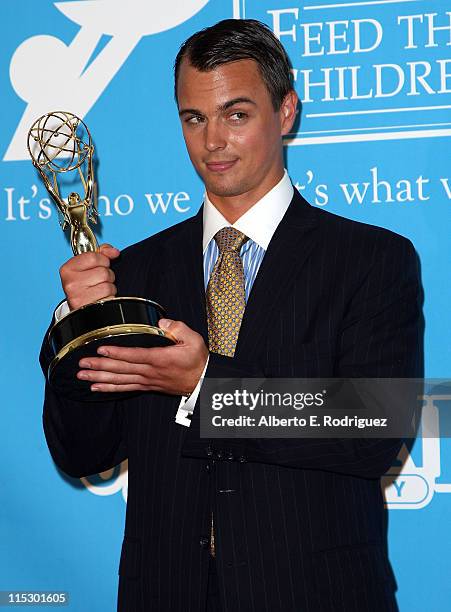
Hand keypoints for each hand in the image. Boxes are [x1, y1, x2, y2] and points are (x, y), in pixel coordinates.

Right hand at [59, 243, 119, 309]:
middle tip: (99, 280)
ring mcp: (78, 297)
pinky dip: (110, 297)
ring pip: (108, 286)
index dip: (102, 260)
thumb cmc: (84, 285)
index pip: (93, 257)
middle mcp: (71, 283)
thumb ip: (101, 253)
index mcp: (68, 269)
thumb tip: (114, 252)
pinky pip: (109, 298)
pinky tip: (101, 298)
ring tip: (100, 290)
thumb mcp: (87, 266)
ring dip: (109, 288)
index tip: (101, 264)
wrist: (79, 308)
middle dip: (107, 275)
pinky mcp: (89, 308)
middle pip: (103, 272)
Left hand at [77, 319, 208, 395]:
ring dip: (100, 377)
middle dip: (100, 365)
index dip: (117, 352)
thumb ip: (177, 328)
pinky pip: (125, 388)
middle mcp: (150, 372)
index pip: (134, 355)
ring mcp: (147, 380)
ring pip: (120, 380)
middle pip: (121, 369)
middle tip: (82, 364)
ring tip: (83, 375)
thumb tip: (162, 322)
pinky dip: (110, 388)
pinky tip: (96, 387)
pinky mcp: (146, 385)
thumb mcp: (193, 339)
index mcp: (159, 359)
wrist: (202, 381)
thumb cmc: (197, 360)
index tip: (101, 348)